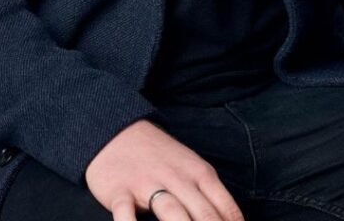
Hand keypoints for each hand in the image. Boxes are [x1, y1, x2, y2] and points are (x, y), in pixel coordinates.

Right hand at [84, 118, 245, 219]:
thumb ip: (210, 197)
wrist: (117, 131)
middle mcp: (177, 178)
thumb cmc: (161, 158)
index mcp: (199, 173)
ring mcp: (148, 184)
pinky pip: (125, 215)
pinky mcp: (119, 191)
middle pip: (204, 215)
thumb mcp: (190, 169)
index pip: (226, 209)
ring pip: (172, 213)